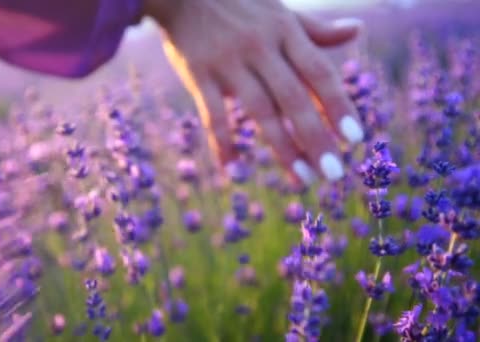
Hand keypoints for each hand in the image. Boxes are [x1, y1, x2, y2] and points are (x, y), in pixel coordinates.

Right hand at [144, 0, 363, 185]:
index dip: (338, 105)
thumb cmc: (237, 3)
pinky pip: (213, 114)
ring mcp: (229, 61)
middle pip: (294, 98)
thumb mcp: (279, 11)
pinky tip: (233, 169)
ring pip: (260, 110)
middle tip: (334, 175)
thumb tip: (356, 31)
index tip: (355, 139)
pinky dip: (222, 142)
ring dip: (283, 148)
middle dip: (316, 138)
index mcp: (284, 30)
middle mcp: (261, 46)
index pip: (319, 72)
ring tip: (302, 179)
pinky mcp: (198, 72)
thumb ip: (315, 29)